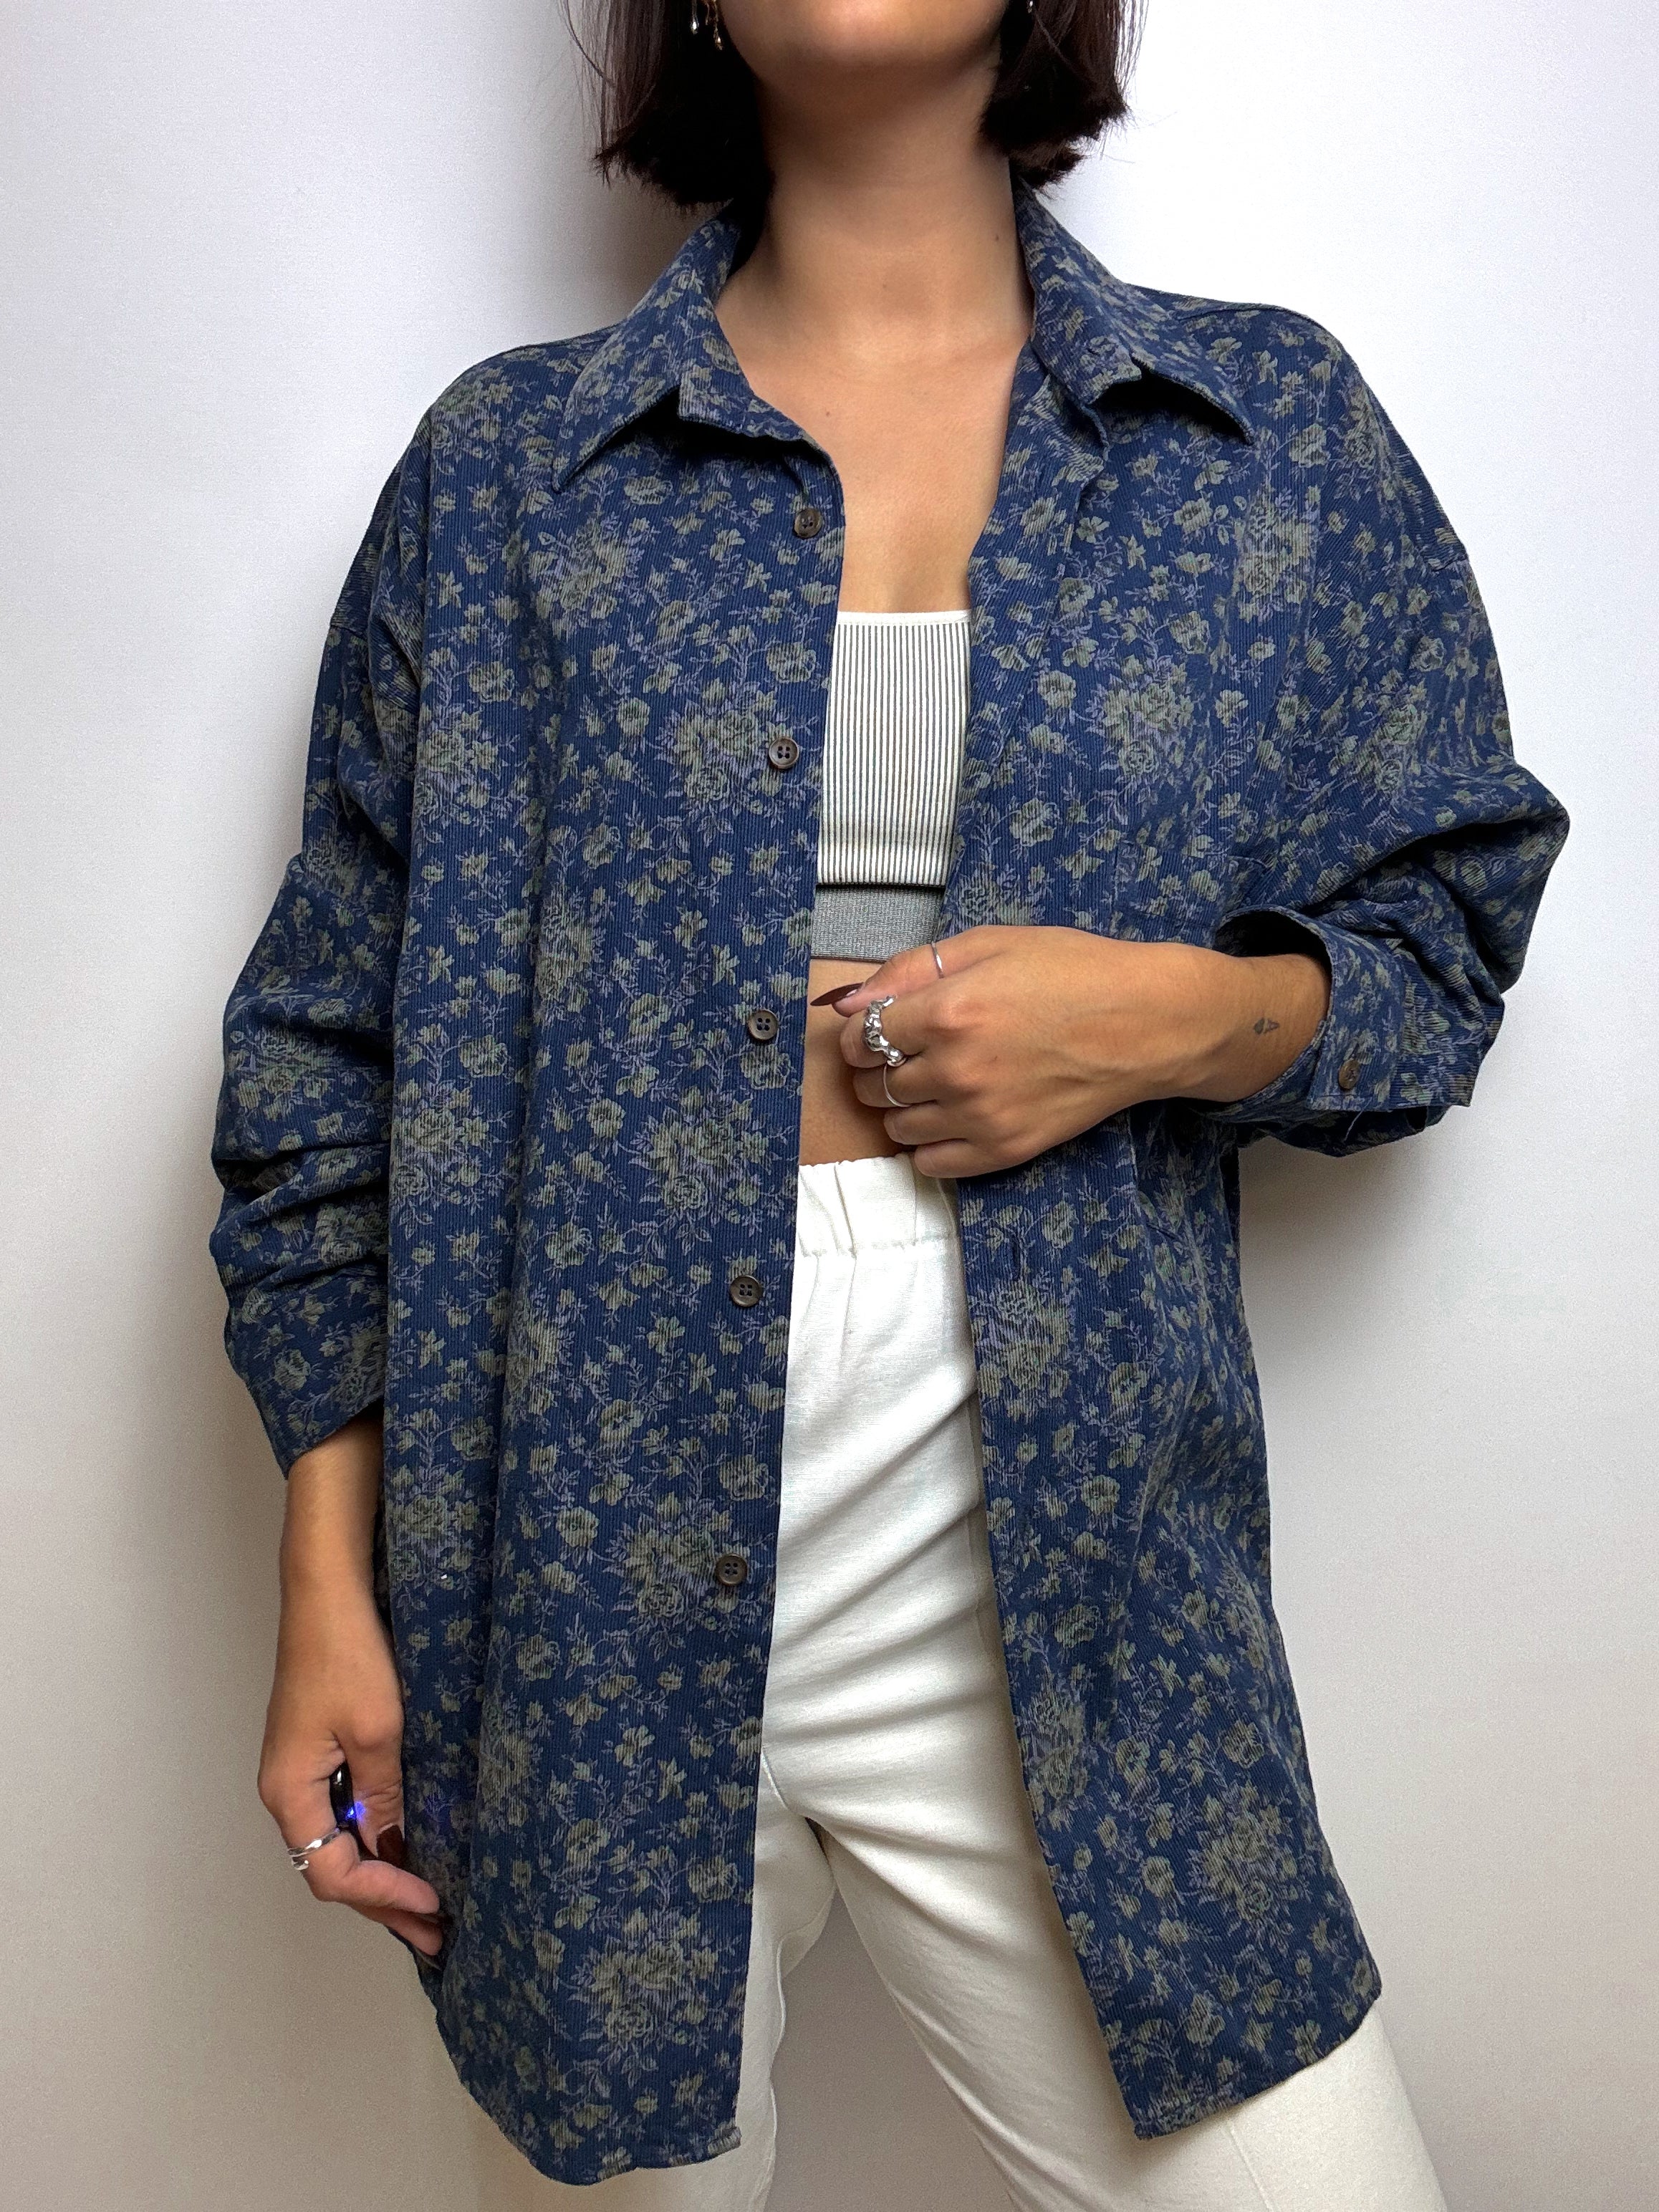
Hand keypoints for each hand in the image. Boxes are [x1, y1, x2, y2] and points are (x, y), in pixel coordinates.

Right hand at [257, 1415, 443, 1955]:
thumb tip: (397, 1848)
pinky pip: (345, 1813)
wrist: (327, 1590)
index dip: (384, 1895)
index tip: (434, 1902)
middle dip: (385, 1903)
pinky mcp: (321, 1752)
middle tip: (438, 1931)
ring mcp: (303, 1772)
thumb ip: (386, 1794)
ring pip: (340, 1844)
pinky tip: (412, 1847)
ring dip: (382, 1875)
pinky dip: (377, 1839)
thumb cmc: (348, 1652)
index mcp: (290, 1792)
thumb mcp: (379, 1729)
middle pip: (333, 1868)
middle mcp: (288, 1791)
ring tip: (430, 1906)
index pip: (333, 1873)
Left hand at [831, 926, 1328, 1177]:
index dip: (862, 1032)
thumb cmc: (1071, 972)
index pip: (860, 1038)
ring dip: (901, 1106)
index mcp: (947, 1013)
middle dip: (877, 1068)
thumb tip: (844, 1002)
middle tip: (908, 1052)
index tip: (883, 1026)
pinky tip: (951, 1116)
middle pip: (873, 1085)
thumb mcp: (989, 944)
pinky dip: (928, 1144)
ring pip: (897, 1128)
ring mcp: (980, 1117)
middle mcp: (956, 1071)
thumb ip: (908, 969)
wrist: (1145, 1024)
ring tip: (935, 1081)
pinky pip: (930, 1164)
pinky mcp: (1004, 1150)